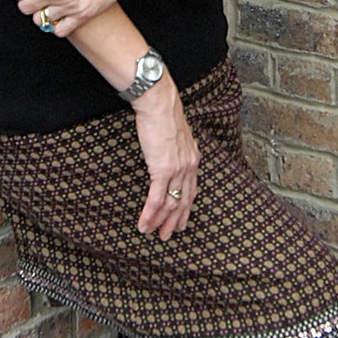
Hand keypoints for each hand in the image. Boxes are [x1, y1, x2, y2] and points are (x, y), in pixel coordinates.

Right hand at [131, 78, 197, 239]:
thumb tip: (165, 148)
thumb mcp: (173, 132)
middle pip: (184, 201)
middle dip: (177, 221)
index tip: (182, 219)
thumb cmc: (162, 112)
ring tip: (155, 235)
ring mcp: (177, 170)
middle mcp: (189, 167)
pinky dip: (150, 214)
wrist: (159, 103)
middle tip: (170, 235)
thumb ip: (173, 145)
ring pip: (171, 204)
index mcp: (192, 158)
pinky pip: (157, 199)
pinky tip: (144, 225)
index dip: (186, 206)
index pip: (191, 189)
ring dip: (162, 222)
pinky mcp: (162, 170)